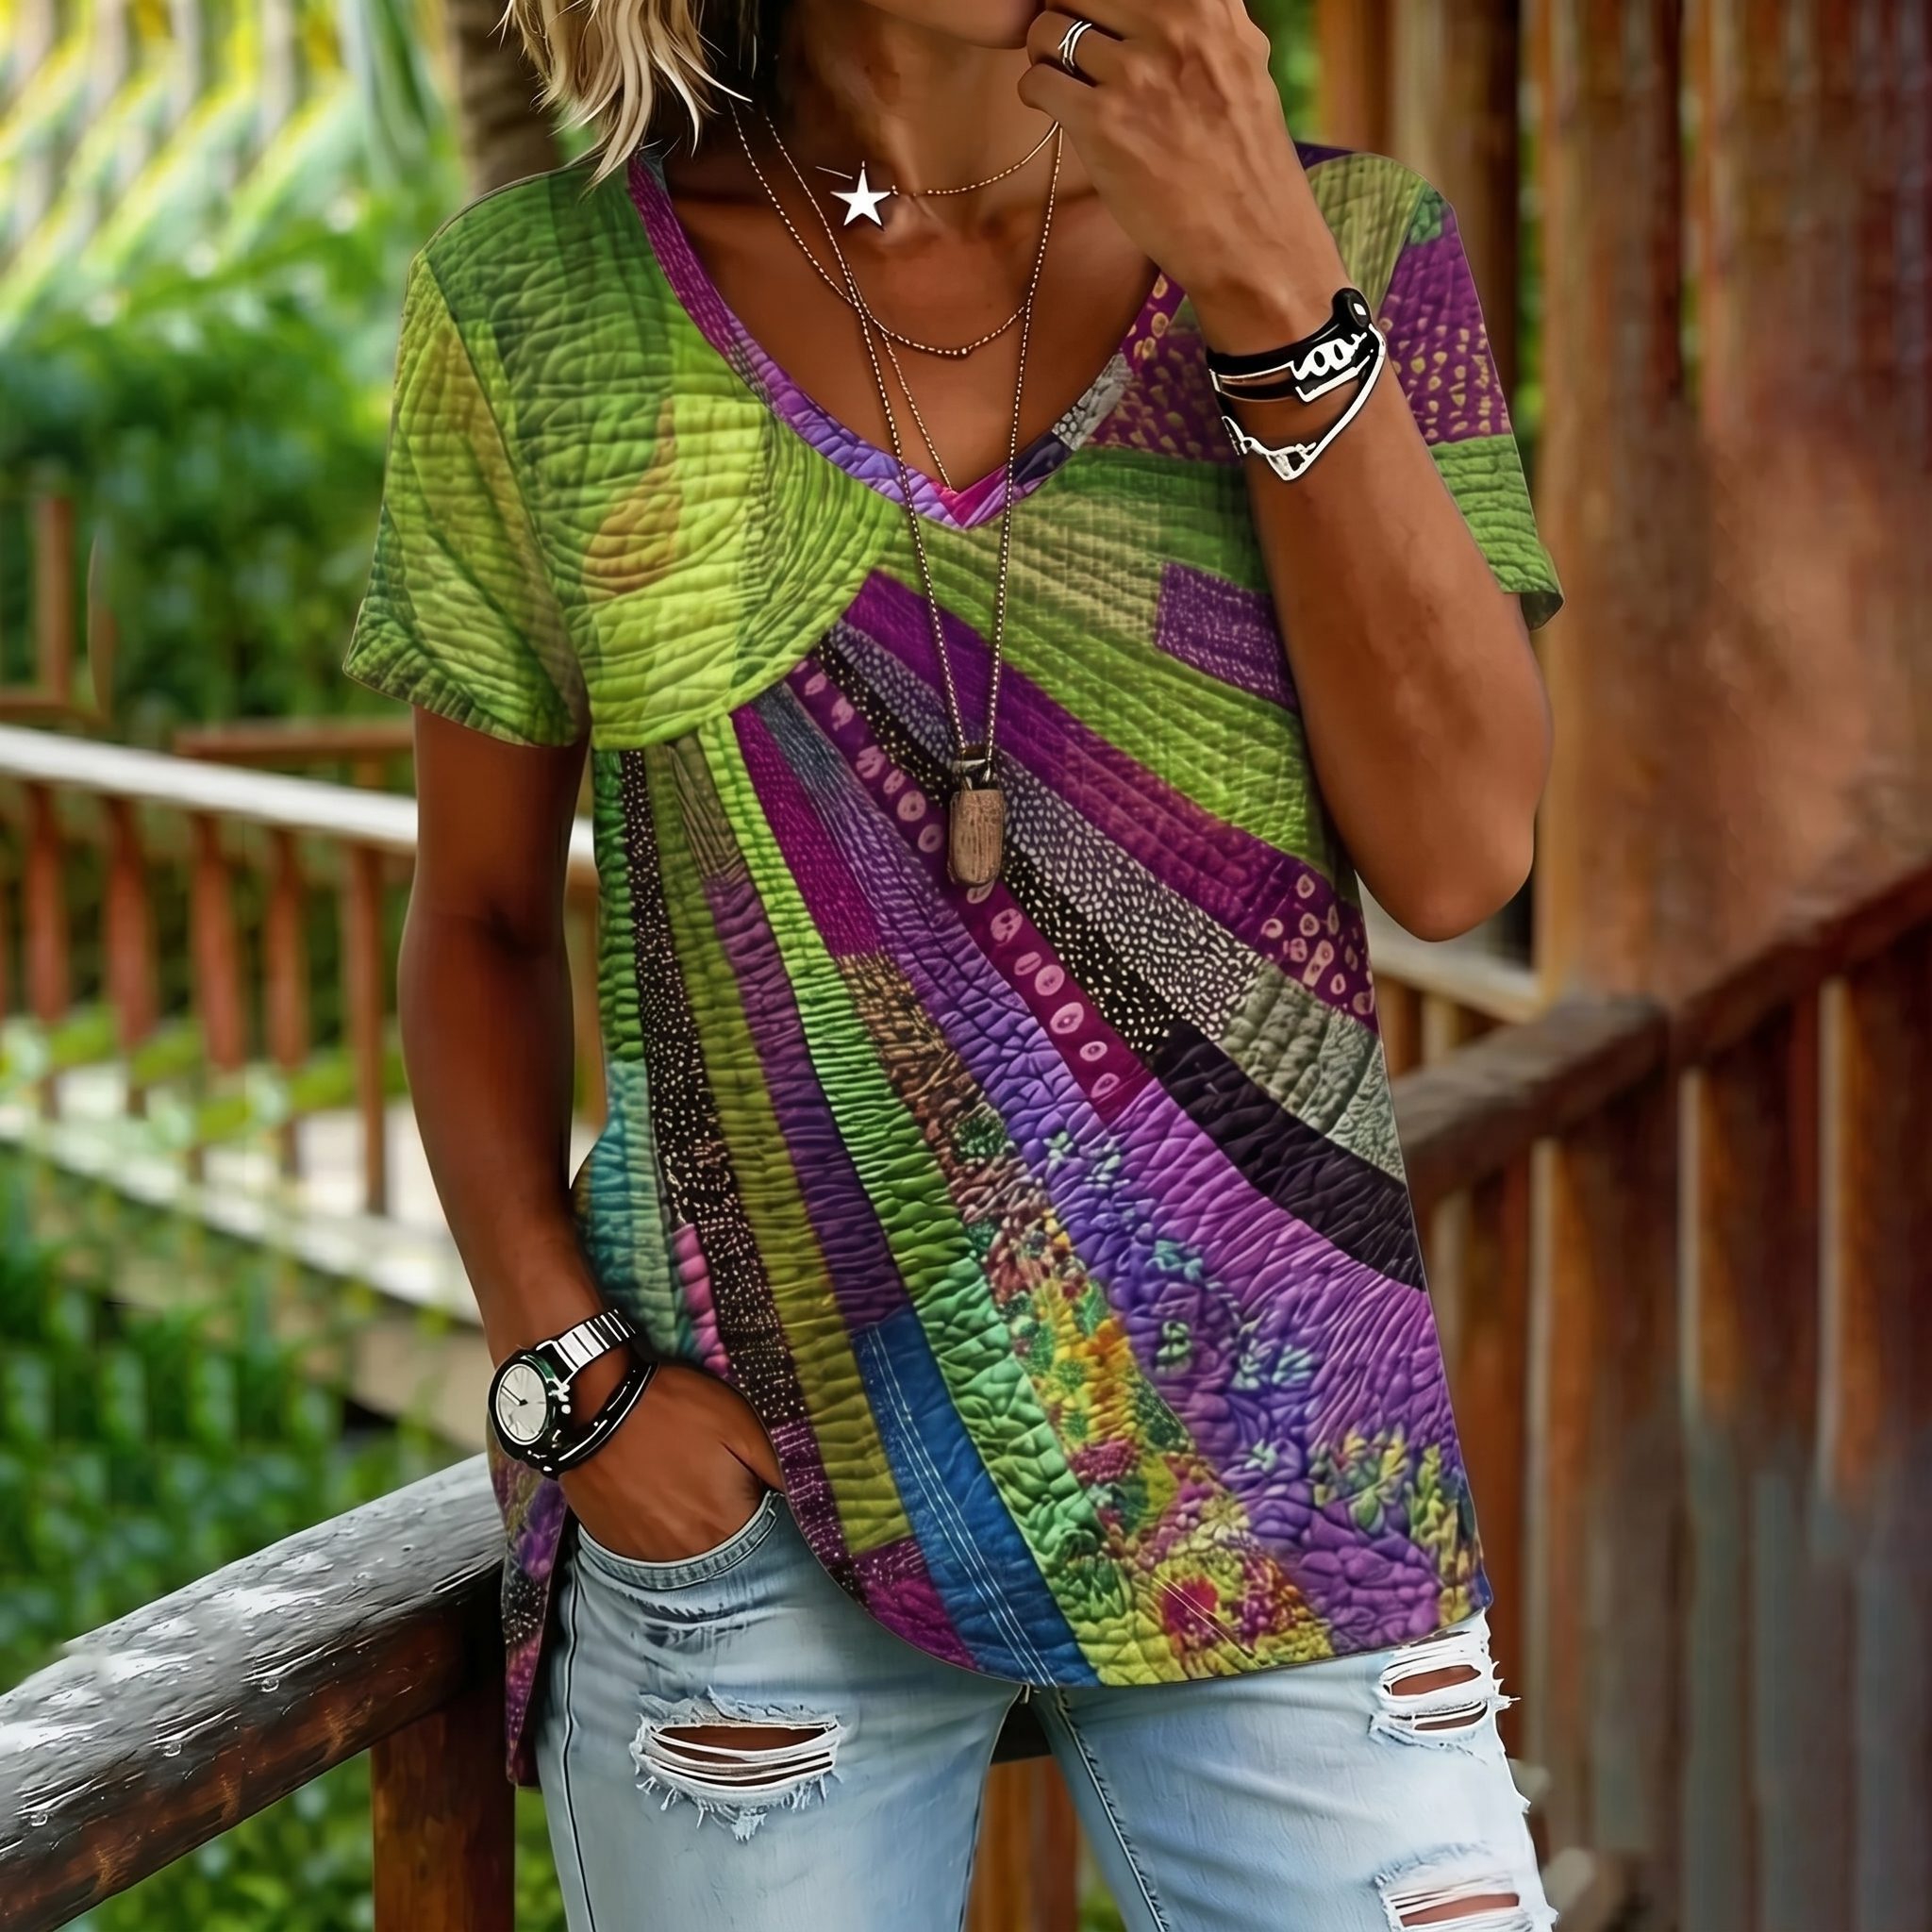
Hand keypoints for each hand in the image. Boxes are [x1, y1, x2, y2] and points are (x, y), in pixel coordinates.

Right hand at [557, 1360, 783, 1563]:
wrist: (596, 1403)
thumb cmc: (676, 1409)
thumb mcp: (741, 1424)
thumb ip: (778, 1468)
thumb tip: (810, 1501)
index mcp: (726, 1526)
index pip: (763, 1542)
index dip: (763, 1513)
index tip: (756, 1490)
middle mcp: (688, 1553)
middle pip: (724, 1553)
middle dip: (731, 1524)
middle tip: (715, 1482)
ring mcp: (647, 1554)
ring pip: (684, 1555)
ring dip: (693, 1530)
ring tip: (684, 1487)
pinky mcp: (614, 1544)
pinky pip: (647, 1551)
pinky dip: (658, 1531)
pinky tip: (657, 1498)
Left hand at [1018, 0, 1348, 351]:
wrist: (1253, 238)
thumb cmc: (1247, 158)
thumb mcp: (1245, 61)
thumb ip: (1208, 18)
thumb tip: (1164, 2)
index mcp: (1208, 2)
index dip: (1098, 1)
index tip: (1099, 21)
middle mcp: (1173, 25)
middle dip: (1066, 17)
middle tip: (1076, 55)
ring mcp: (1136, 73)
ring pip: (1048, 32)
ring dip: (1046, 58)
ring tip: (1068, 85)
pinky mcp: (1104, 123)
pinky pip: (1038, 82)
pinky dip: (1037, 94)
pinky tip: (1058, 111)